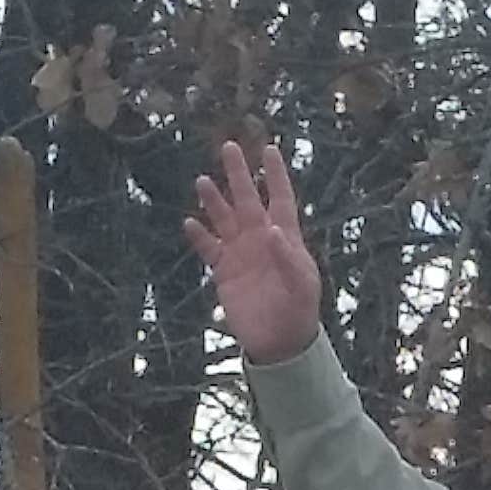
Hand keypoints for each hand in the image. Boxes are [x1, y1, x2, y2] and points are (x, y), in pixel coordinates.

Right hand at [182, 138, 323, 366]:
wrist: (279, 342)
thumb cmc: (298, 310)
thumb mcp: (301, 285)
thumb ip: (287, 257)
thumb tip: (272, 229)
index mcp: (284, 237)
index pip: (280, 198)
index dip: (275, 175)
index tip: (269, 150)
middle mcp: (260, 239)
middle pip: (247, 199)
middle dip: (238, 175)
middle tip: (229, 147)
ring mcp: (240, 253)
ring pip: (224, 218)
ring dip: (214, 200)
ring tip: (202, 180)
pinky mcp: (223, 272)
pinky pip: (208, 248)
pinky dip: (199, 236)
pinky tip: (189, 223)